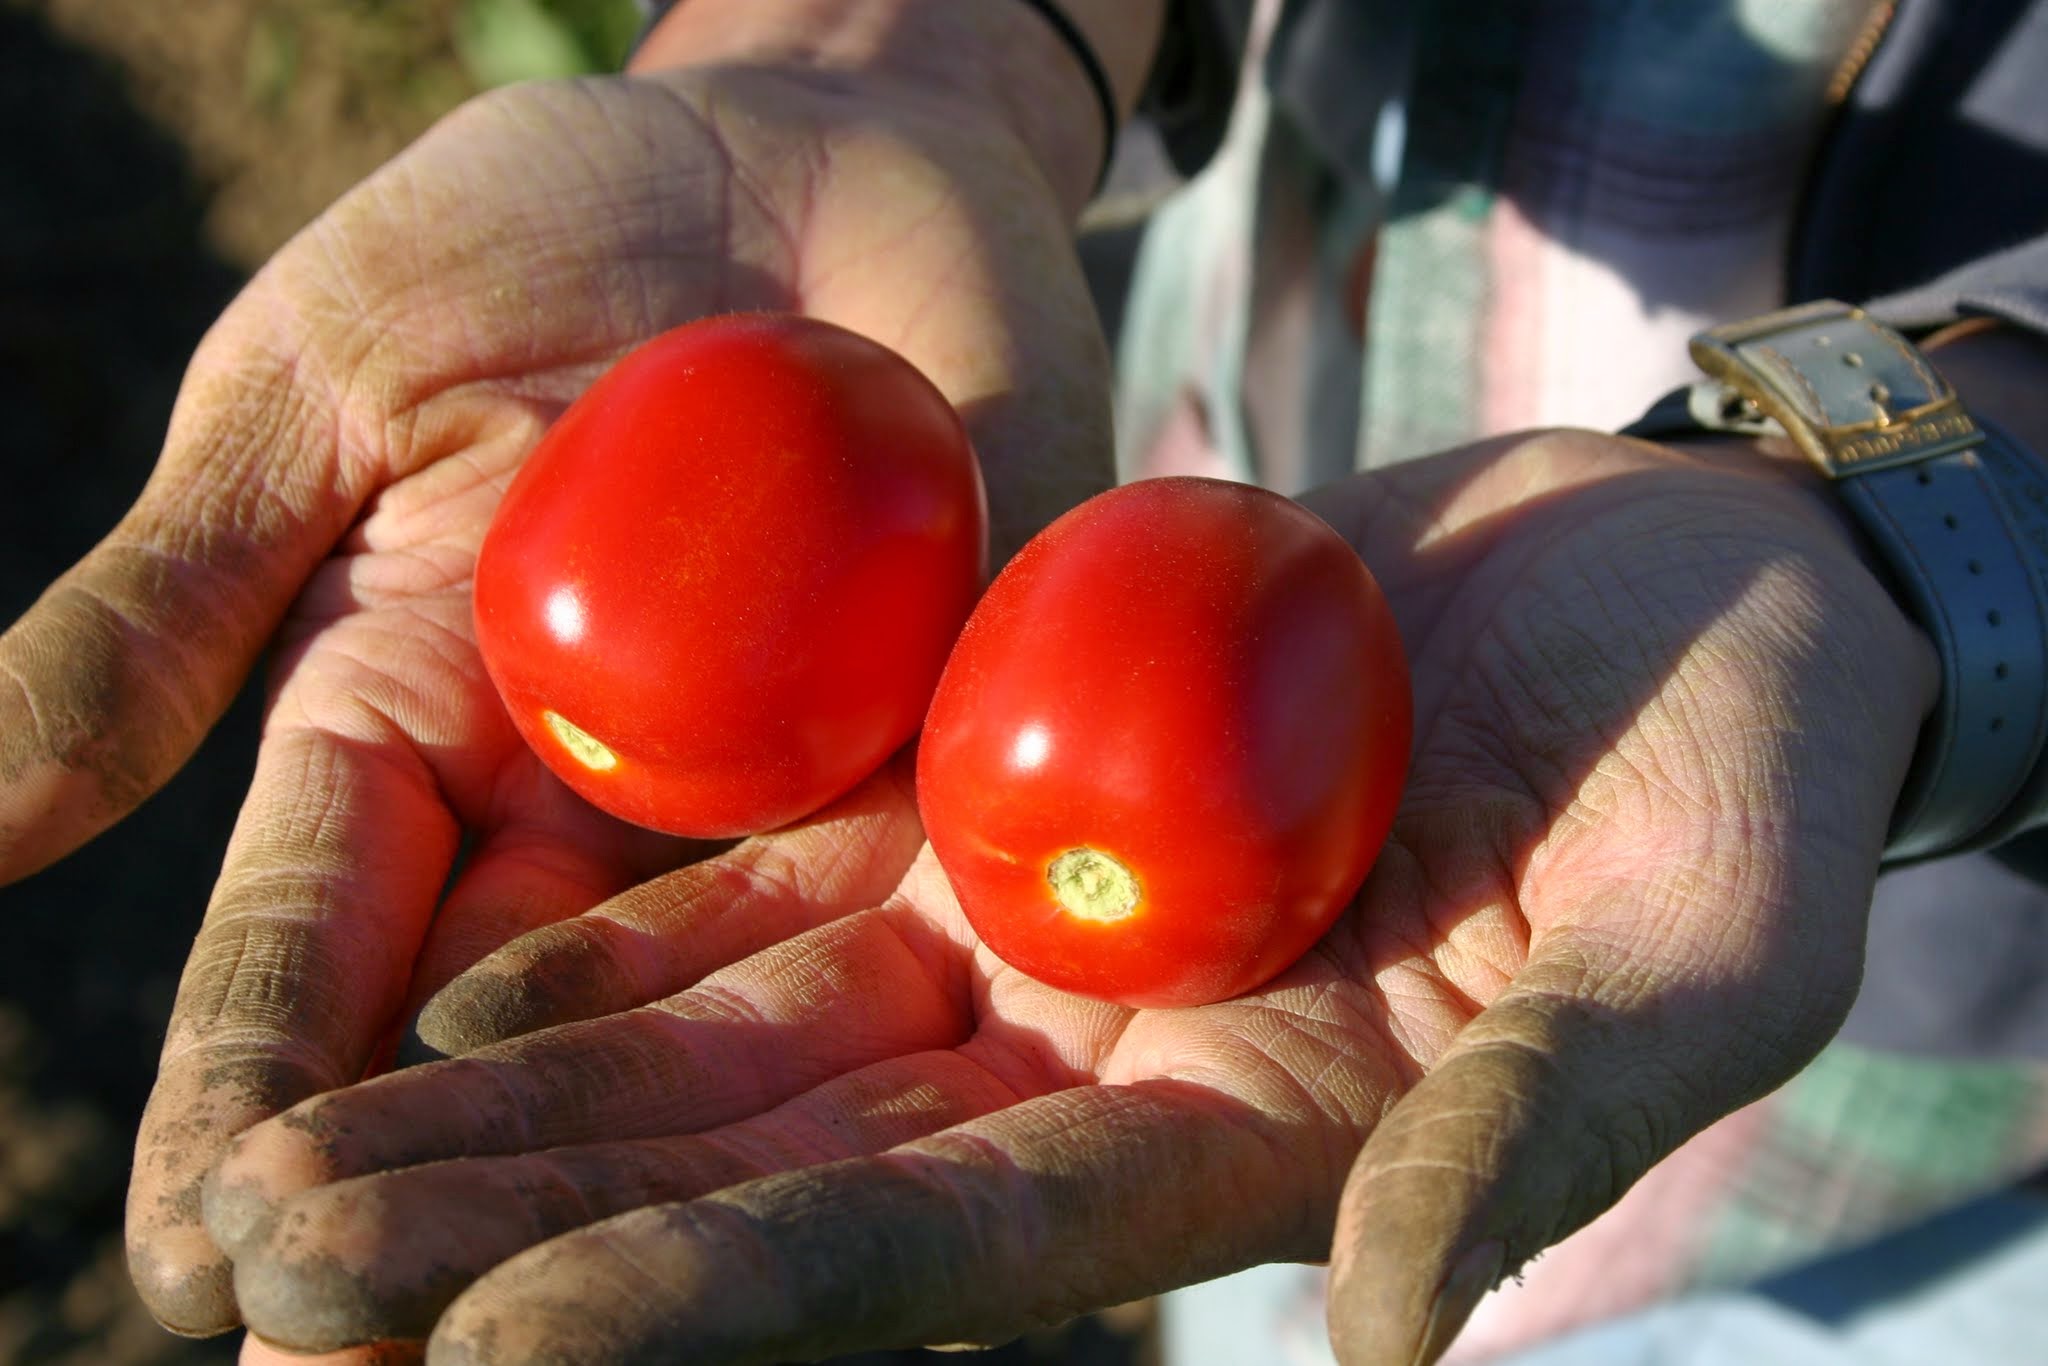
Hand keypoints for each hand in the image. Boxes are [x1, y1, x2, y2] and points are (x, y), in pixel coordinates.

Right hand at [0, 38, 1115, 1336]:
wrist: (812, 150)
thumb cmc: (539, 233)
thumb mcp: (320, 389)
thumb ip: (167, 607)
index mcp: (407, 736)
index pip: (307, 953)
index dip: (251, 1096)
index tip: (197, 1261)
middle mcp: (593, 815)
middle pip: (503, 1047)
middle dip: (448, 1211)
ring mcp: (781, 797)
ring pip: (715, 1029)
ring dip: (659, 1187)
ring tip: (597, 1346)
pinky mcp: (958, 748)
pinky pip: (934, 906)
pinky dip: (910, 1032)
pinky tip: (898, 1184)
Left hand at [195, 429, 1933, 1363]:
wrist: (1693, 580)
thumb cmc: (1745, 764)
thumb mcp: (1699, 946)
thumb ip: (1539, 1134)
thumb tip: (1391, 1347)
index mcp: (1250, 1148)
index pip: (948, 1260)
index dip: (716, 1309)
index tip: (479, 1360)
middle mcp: (1109, 1065)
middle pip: (780, 1177)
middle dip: (526, 1242)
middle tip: (270, 1281)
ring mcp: (1048, 930)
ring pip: (741, 1049)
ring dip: (517, 1111)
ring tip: (287, 1173)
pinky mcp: (1013, 786)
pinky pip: (790, 878)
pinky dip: (627, 943)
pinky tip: (451, 995)